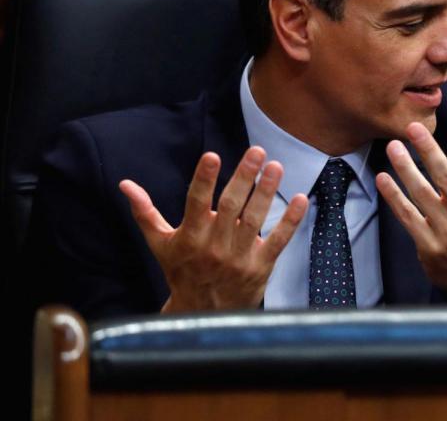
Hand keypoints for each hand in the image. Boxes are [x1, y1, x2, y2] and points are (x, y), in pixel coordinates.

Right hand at [119, 147, 307, 312]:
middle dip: (244, 177)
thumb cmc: (181, 271)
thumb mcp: (160, 244)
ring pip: (256, 219)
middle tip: (256, 151)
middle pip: (231, 206)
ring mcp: (239, 257)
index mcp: (190, 237)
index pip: (196, 203)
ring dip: (267, 191)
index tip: (213, 156)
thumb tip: (125, 184)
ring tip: (275, 166)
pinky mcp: (261, 266)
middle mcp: (214, 246)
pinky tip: (301, 198)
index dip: (204, 179)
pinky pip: (279, 240)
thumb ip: (145, 212)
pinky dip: (291, 220)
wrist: (203, 315)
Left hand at [376, 122, 446, 303]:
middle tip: (413, 128)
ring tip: (393, 147)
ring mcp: (446, 232)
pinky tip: (383, 177)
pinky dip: (394, 197)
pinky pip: (408, 217)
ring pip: (422, 195)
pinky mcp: (428, 245)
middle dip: (429, 152)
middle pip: (445, 179)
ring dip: (405, 170)